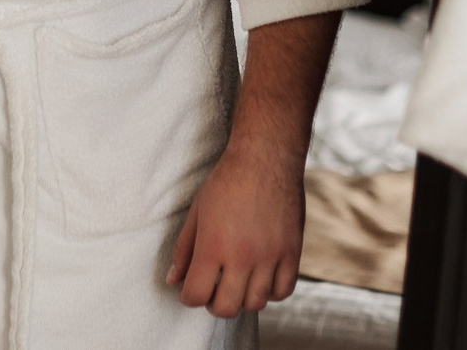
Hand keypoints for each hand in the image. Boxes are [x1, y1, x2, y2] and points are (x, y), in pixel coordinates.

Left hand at [165, 140, 303, 317]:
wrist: (266, 157)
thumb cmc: (227, 181)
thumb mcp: (197, 212)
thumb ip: (184, 250)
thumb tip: (174, 280)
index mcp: (213, 246)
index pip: (195, 296)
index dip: (188, 296)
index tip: (191, 287)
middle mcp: (242, 256)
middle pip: (226, 308)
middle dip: (213, 302)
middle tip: (213, 287)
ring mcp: (270, 256)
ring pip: (255, 303)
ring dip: (242, 298)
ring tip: (238, 280)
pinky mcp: (292, 251)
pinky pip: (283, 291)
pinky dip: (271, 291)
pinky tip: (262, 276)